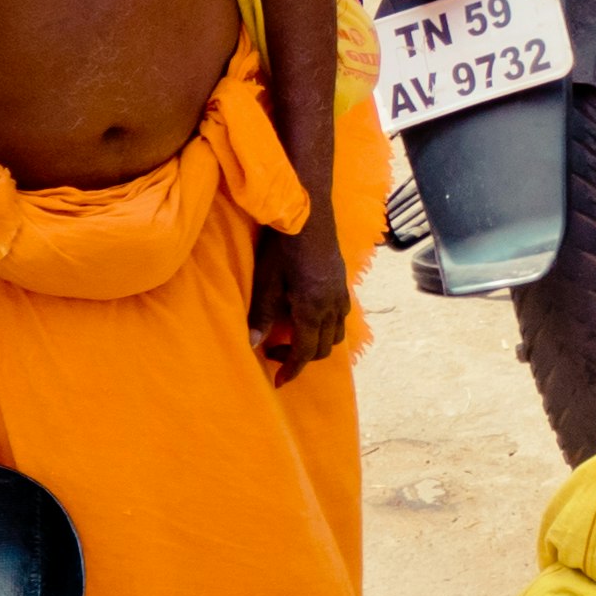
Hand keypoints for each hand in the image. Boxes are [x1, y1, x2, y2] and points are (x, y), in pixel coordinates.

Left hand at [251, 216, 347, 383]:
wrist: (309, 214)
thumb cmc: (283, 247)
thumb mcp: (267, 281)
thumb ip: (262, 314)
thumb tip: (253, 344)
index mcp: (313, 310)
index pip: (306, 351)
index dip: (292, 369)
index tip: (279, 381)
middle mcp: (333, 307)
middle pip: (324, 348)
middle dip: (302, 358)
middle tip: (276, 352)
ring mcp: (341, 296)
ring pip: (336, 334)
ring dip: (317, 343)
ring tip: (294, 337)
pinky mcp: (343, 285)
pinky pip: (340, 318)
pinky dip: (326, 328)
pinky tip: (309, 316)